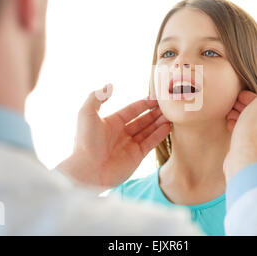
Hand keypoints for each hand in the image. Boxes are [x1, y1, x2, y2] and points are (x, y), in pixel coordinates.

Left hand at [56, 84, 170, 187]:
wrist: (87, 171)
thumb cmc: (85, 142)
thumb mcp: (86, 114)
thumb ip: (96, 97)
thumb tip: (109, 85)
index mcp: (111, 122)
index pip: (132, 109)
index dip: (144, 103)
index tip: (156, 97)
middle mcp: (122, 133)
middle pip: (142, 119)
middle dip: (155, 112)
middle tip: (168, 106)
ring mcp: (130, 145)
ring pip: (148, 130)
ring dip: (159, 122)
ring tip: (171, 115)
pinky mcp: (136, 157)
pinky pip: (151, 143)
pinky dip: (160, 135)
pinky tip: (168, 126)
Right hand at [224, 84, 256, 181]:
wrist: (244, 158)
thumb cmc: (253, 131)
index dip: (252, 98)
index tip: (239, 96)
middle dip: (245, 108)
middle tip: (232, 104)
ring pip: (252, 126)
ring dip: (240, 117)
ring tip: (229, 114)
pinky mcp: (253, 152)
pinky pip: (246, 136)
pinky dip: (238, 129)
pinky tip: (230, 126)